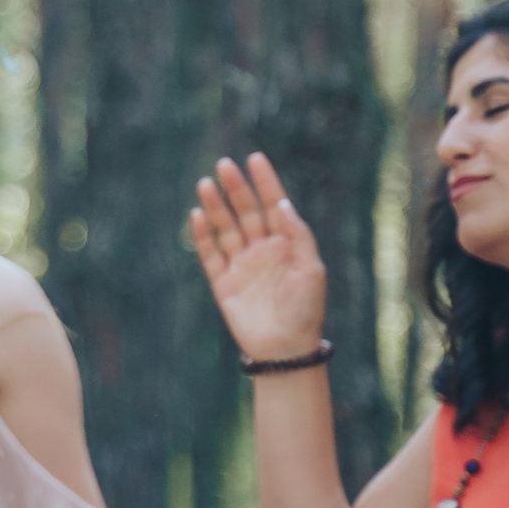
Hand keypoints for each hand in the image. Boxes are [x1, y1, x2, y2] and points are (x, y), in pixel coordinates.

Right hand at [191, 154, 328, 363]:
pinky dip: (202, 236)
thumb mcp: (311, 268)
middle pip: (245, 212)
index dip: (266, 182)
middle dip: (236, 188)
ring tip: (207, 183)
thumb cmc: (306, 309)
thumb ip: (297, 235)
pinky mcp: (223, 283)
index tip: (255, 159)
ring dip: (216, 206)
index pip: (273, 205)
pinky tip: (197, 216)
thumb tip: (281, 204)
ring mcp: (241, 265)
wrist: (286, 348)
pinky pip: (210, 254)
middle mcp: (262, 250)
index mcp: (286, 244)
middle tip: (224, 165)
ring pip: (225, 228)